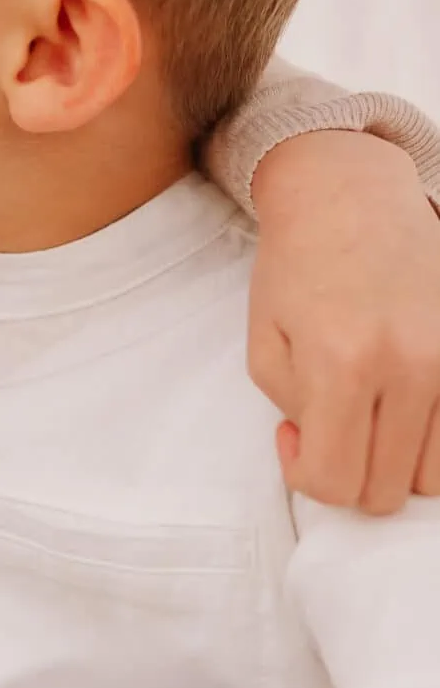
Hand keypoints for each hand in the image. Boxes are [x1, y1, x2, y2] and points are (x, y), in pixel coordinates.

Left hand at [248, 132, 439, 511]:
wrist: (351, 197)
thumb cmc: (298, 267)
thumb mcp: (265, 341)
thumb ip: (292, 411)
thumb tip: (324, 452)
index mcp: (343, 362)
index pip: (335, 481)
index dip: (306, 475)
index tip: (296, 437)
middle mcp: (410, 364)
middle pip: (387, 490)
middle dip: (350, 475)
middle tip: (331, 427)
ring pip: (434, 477)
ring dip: (395, 463)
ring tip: (369, 416)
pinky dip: (431, 439)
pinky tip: (401, 404)